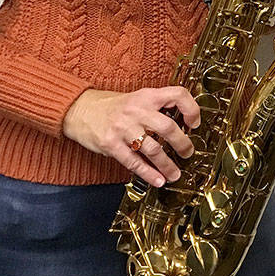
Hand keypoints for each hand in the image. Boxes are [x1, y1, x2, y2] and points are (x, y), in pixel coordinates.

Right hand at [62, 87, 201, 186]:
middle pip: (168, 127)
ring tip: (175, 174)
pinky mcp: (111, 144)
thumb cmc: (111, 106)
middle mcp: (136, 111)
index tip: (195, 123)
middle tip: (188, 153)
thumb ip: (156, 108)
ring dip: (167, 165)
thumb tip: (181, 123)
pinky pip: (134, 162)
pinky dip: (148, 173)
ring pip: (153, 149)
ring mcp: (123, 128)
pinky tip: (157, 180)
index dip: (191, 108)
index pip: (177, 95)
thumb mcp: (136, 98)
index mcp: (146, 96)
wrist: (79, 109)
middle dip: (182, 144)